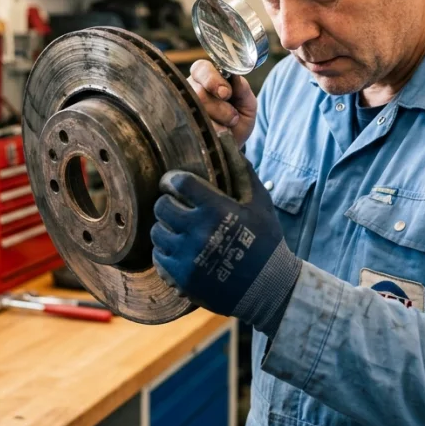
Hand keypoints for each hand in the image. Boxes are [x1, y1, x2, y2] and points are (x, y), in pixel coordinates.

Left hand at [151, 139, 301, 334]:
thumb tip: (223, 137)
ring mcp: (186, 257)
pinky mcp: (180, 278)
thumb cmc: (265, 240)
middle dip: (168, 203)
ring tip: (181, 229)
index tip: (176, 184)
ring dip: (166, 227)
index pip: (177, 183)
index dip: (173, 180)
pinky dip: (166, 251)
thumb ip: (239, 167)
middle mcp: (197, 232)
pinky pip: (158, 257)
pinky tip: (181, 249)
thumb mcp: (258, 201)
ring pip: (156, 232)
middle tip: (179, 206)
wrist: (268, 288)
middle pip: (161, 206)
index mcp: (215, 209)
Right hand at [188, 60, 257, 144]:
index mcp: (206, 77)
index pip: (201, 68)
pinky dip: (211, 131)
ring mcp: (183, 107)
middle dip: (220, 106)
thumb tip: (235, 78)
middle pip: (198, 91)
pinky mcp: (180, 125)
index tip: (226, 93)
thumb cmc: (238, 120)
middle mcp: (190, 89)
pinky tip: (218, 134)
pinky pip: (193, 126)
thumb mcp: (247, 104)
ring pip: (196, 108)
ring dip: (218, 120)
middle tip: (233, 117)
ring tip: (228, 126)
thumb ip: (243, 89)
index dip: (212, 79)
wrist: (231, 146)